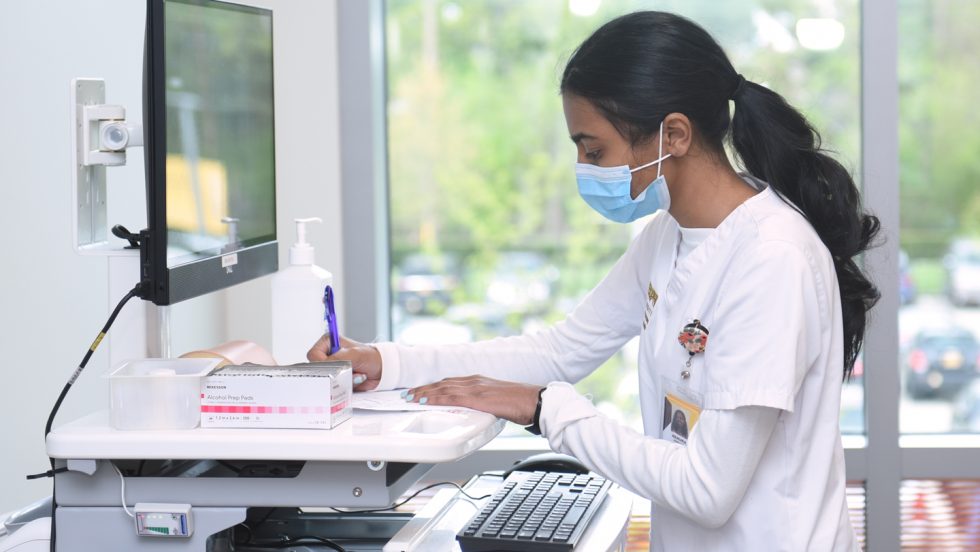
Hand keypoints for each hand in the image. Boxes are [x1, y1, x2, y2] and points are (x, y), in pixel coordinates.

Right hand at [307, 336, 381, 390]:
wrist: (382, 370)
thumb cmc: (370, 357)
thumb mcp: (354, 354)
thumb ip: (338, 358)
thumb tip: (324, 365)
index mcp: (328, 343)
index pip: (313, 355)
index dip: (321, 362)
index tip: (333, 366)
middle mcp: (328, 356)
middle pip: (317, 370)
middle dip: (335, 373)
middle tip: (349, 370)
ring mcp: (332, 369)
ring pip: (326, 380)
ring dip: (342, 380)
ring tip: (355, 374)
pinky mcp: (337, 380)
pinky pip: (334, 388)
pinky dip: (345, 386)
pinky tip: (355, 379)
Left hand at [404, 376, 542, 424]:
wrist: (534, 401)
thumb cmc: (521, 403)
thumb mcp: (498, 402)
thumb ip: (484, 405)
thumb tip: (478, 412)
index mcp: (479, 382)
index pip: (451, 382)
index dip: (434, 387)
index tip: (421, 391)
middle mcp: (475, 381)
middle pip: (443, 383)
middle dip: (424, 388)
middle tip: (408, 393)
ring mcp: (475, 388)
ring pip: (443, 388)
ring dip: (424, 393)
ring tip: (410, 397)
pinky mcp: (476, 397)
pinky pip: (450, 397)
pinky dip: (434, 398)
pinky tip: (424, 401)